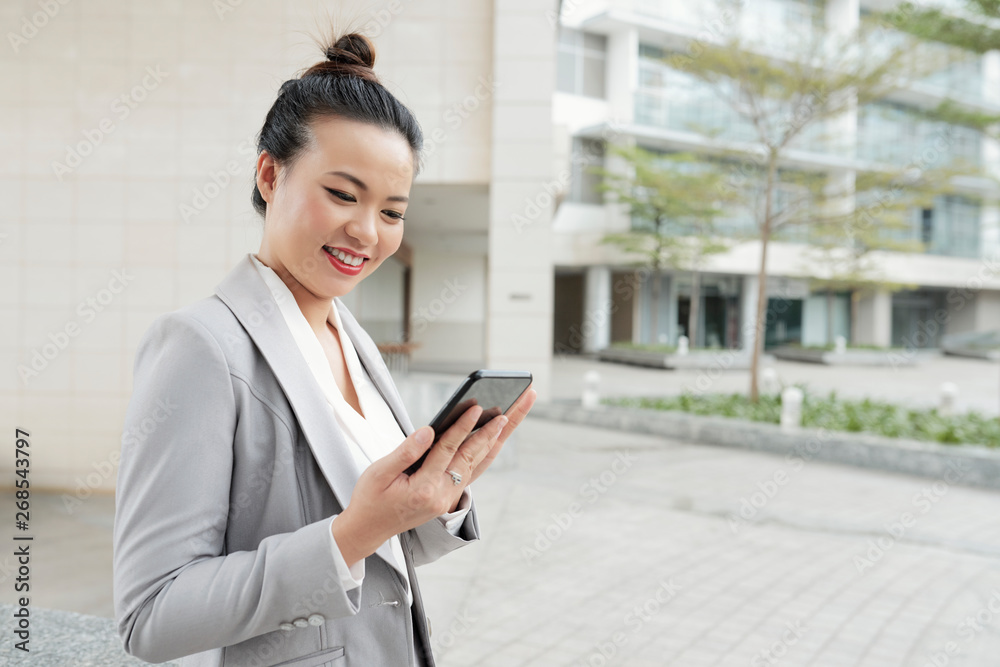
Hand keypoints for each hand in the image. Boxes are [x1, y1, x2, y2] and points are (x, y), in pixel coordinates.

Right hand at [332, 384, 537, 566]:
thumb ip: (405, 452)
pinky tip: (498, 435)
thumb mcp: (379, 473)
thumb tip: (428, 431)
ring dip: (498, 436)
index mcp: (424, 489)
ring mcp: (449, 497)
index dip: (462, 428)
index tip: (477, 407)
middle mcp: (443, 495)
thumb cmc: (370, 498)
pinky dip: (487, 451)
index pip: (447, 451)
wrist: (369, 530)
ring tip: (515, 411)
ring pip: (479, 461)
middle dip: (497, 427)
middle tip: (515, 402)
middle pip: (474, 454)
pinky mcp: (450, 496)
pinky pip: (474, 470)